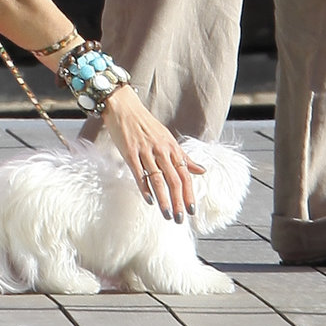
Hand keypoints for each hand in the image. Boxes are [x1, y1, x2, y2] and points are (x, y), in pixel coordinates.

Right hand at [99, 85, 204, 221]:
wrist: (123, 106)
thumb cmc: (145, 124)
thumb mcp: (167, 138)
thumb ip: (184, 157)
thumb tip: (202, 170)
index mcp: (172, 148)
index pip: (185, 174)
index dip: (189, 193)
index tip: (192, 211)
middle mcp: (161, 150)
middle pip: (174, 180)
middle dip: (178, 202)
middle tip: (180, 219)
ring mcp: (145, 151)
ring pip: (158, 179)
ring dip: (164, 199)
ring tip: (167, 215)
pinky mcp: (129, 152)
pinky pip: (139, 172)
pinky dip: (144, 187)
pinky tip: (149, 200)